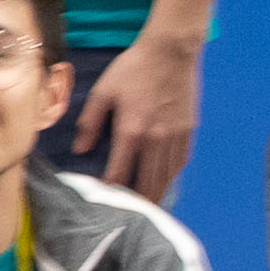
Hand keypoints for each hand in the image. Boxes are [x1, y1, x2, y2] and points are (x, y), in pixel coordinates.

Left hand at [69, 30, 203, 198]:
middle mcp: (156, 140)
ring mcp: (175, 137)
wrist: (172, 51)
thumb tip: (80, 149)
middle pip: (148, 182)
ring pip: (166, 176)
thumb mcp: (104, 92)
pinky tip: (164, 181)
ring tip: (147, 208)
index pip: (119, 172)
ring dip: (157, 194)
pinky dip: (171, 176)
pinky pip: (180, 163)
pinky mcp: (189, 131)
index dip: (111, 190)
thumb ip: (90, 122)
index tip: (103, 203)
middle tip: (130, 219)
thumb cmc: (133, 69)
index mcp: (132, 131)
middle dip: (138, 202)